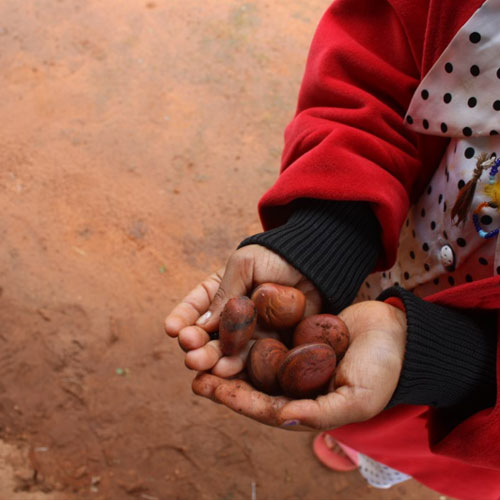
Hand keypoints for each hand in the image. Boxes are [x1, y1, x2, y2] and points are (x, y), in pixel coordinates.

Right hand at [164, 244, 321, 376]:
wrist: (316, 265)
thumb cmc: (276, 257)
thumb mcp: (243, 265)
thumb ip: (224, 294)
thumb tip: (203, 325)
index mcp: (221, 292)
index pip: (195, 307)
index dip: (182, 319)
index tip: (172, 329)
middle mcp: (232, 316)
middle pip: (207, 334)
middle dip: (195, 343)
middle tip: (189, 351)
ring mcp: (251, 333)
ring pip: (226, 351)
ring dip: (211, 359)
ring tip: (201, 364)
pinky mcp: (271, 346)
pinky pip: (251, 359)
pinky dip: (236, 366)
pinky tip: (224, 369)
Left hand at [192, 300, 406, 430]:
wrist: (399, 334)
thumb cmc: (383, 369)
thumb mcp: (357, 398)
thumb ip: (320, 413)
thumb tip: (283, 418)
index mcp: (306, 406)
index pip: (261, 406)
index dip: (231, 398)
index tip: (202, 386)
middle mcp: (297, 385)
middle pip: (251, 384)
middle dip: (221, 377)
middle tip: (192, 364)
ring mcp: (297, 360)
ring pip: (256, 359)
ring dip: (230, 354)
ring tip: (202, 343)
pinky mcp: (300, 337)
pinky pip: (270, 335)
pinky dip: (249, 332)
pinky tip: (230, 322)